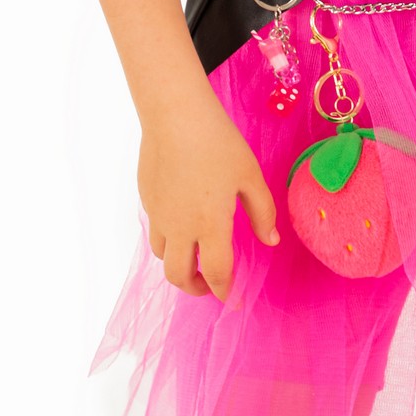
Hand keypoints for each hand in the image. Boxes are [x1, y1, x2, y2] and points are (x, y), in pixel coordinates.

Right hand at [137, 90, 280, 302]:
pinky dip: (170, 238)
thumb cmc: (219, 143)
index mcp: (210, 225)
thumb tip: (270, 241)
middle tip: (211, 284)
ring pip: (164, 256)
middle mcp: (180, 227)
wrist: (175, 115)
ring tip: (197, 254)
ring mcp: (159, 215)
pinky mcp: (146, 199)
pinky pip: (156, 230)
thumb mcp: (250, 175)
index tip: (232, 300)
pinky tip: (184, 220)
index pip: (217, 273)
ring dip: (180, 264)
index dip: (225, 292)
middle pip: (179, 277)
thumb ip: (262, 212)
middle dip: (196, 287)